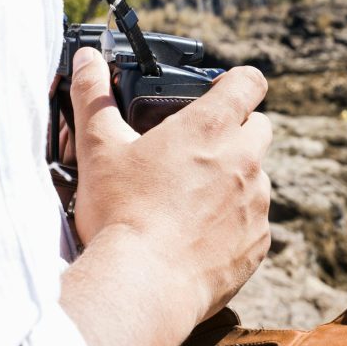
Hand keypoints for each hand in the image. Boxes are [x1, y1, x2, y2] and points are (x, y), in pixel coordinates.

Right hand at [68, 47, 272, 319]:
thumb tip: (87, 60)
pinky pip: (255, 222)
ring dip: (235, 180)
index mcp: (210, 128)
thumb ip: (92, 96)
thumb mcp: (98, 148)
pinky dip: (234, 223)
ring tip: (191, 201)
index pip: (249, 83)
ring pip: (258, 177)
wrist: (143, 285)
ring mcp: (257, 203)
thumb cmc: (121, 214)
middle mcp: (244, 160)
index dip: (239, 82)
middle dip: (237, 131)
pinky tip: (200, 236)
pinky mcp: (258, 242)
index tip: (222, 91)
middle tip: (199, 150)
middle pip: (260, 128)